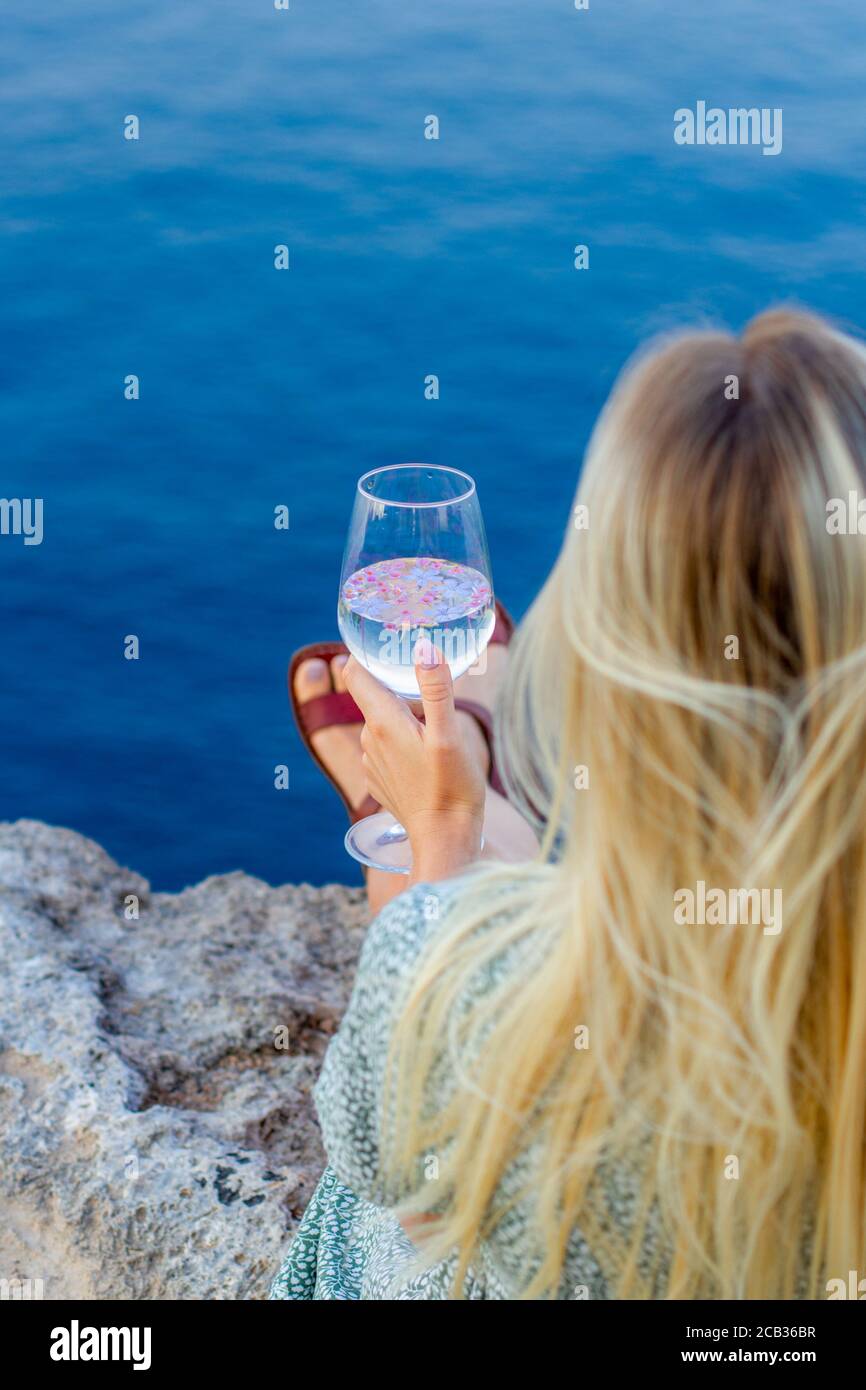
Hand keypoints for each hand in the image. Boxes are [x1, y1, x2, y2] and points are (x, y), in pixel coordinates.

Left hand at [342, 638, 484, 881]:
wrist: (445, 839)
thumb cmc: (452, 787)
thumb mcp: (449, 735)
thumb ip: (436, 690)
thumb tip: (424, 648)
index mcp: (382, 722)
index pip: (357, 673)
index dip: (366, 655)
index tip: (386, 644)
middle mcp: (369, 740)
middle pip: (374, 698)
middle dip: (396, 689)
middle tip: (430, 689)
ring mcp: (371, 763)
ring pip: (382, 725)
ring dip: (402, 720)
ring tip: (433, 730)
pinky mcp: (379, 782)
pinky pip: (386, 751)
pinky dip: (402, 746)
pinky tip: (426, 759)